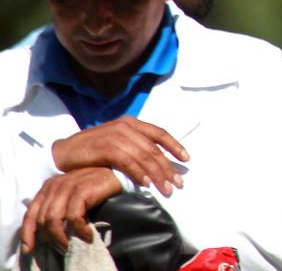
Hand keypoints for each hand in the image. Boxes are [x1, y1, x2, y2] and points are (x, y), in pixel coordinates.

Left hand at [20, 167, 122, 253]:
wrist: (116, 172)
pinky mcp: (81, 190)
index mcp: (48, 187)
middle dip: (50, 238)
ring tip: (70, 245)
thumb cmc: (93, 186)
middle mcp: (54, 185)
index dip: (27, 233)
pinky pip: (73, 217)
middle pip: (42, 219)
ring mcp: (67, 187)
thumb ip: (56, 205)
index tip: (30, 249)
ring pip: (54, 220)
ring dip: (61, 237)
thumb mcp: (69, 195)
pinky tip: (87, 234)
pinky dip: (79, 229)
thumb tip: (46, 230)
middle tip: (61, 248)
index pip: (31, 213)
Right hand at [51, 116, 188, 195]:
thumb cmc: (93, 150)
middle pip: (154, 149)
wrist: (64, 152)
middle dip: (168, 167)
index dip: (175, 146)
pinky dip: (139, 173)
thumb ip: (135, 147)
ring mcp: (116, 135)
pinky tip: (146, 184)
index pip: (160, 133)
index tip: (186, 159)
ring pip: (144, 157)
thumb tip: (158, 162)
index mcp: (131, 123)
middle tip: (178, 183)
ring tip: (165, 188)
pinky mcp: (106, 147)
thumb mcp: (117, 143)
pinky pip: (128, 162)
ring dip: (157, 174)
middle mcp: (126, 127)